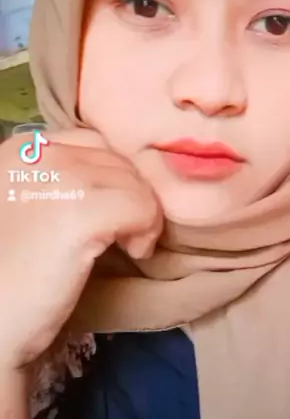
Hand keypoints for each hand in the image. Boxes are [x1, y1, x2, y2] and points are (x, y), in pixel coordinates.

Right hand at [0, 128, 162, 369]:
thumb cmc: (8, 276)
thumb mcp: (29, 208)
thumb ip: (60, 183)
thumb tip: (120, 178)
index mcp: (20, 150)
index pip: (93, 142)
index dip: (111, 178)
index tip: (108, 215)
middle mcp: (39, 152)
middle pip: (118, 160)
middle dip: (129, 196)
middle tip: (122, 235)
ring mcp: (62, 178)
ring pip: (136, 183)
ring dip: (141, 216)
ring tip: (124, 247)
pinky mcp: (84, 212)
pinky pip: (143, 208)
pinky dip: (147, 232)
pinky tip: (132, 254)